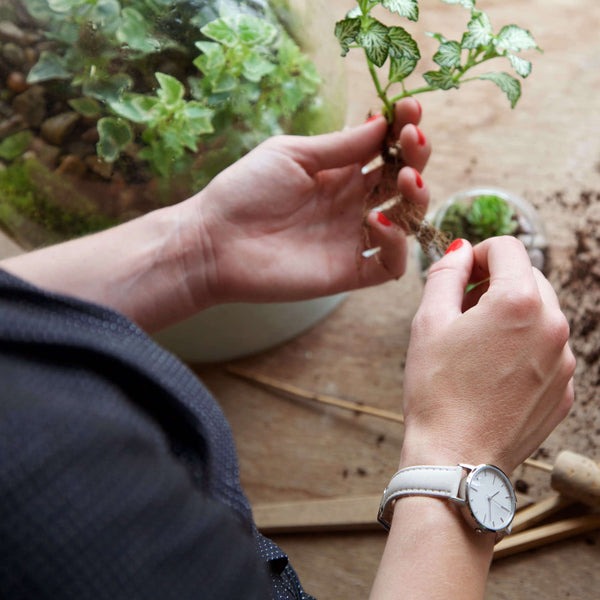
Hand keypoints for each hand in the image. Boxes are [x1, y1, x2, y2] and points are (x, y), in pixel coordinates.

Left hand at [183, 98, 430, 304]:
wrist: (214, 242)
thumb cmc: (244, 190)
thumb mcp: (292, 155)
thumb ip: (339, 146)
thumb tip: (383, 122)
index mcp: (338, 173)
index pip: (384, 150)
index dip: (402, 129)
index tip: (409, 108)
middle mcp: (351, 205)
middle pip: (402, 181)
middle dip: (416, 156)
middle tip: (411, 140)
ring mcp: (351, 238)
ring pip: (406, 221)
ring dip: (416, 197)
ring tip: (403, 178)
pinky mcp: (348, 272)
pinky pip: (390, 264)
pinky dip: (396, 244)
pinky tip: (375, 221)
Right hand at [400, 236, 574, 474]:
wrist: (456, 458)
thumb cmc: (437, 390)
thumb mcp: (428, 322)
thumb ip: (445, 274)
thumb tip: (459, 250)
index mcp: (519, 302)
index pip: (508, 248)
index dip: (479, 253)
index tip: (462, 271)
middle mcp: (553, 326)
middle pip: (529, 278)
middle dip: (496, 282)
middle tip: (463, 307)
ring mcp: (565, 362)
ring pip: (541, 314)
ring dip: (511, 315)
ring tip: (477, 344)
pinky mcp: (565, 390)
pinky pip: (549, 350)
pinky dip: (524, 347)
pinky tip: (493, 371)